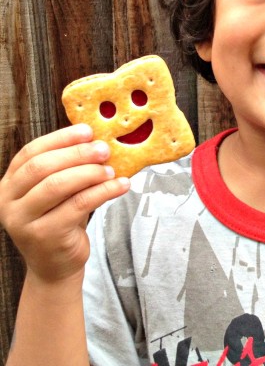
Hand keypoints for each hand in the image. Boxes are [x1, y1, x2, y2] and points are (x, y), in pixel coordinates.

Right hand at [0, 125, 129, 282]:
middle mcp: (8, 201)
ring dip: (90, 173)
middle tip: (104, 149)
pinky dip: (104, 191)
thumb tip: (99, 140)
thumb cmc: (60, 219)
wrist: (55, 265)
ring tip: (112, 170)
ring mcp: (23, 220)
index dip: (60, 138)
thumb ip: (68, 168)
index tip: (87, 131)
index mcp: (10, 183)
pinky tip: (121, 186)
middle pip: (43, 167)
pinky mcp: (44, 235)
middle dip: (77, 154)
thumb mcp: (59, 191)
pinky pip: (78, 205)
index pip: (31, 152)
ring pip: (58, 185)